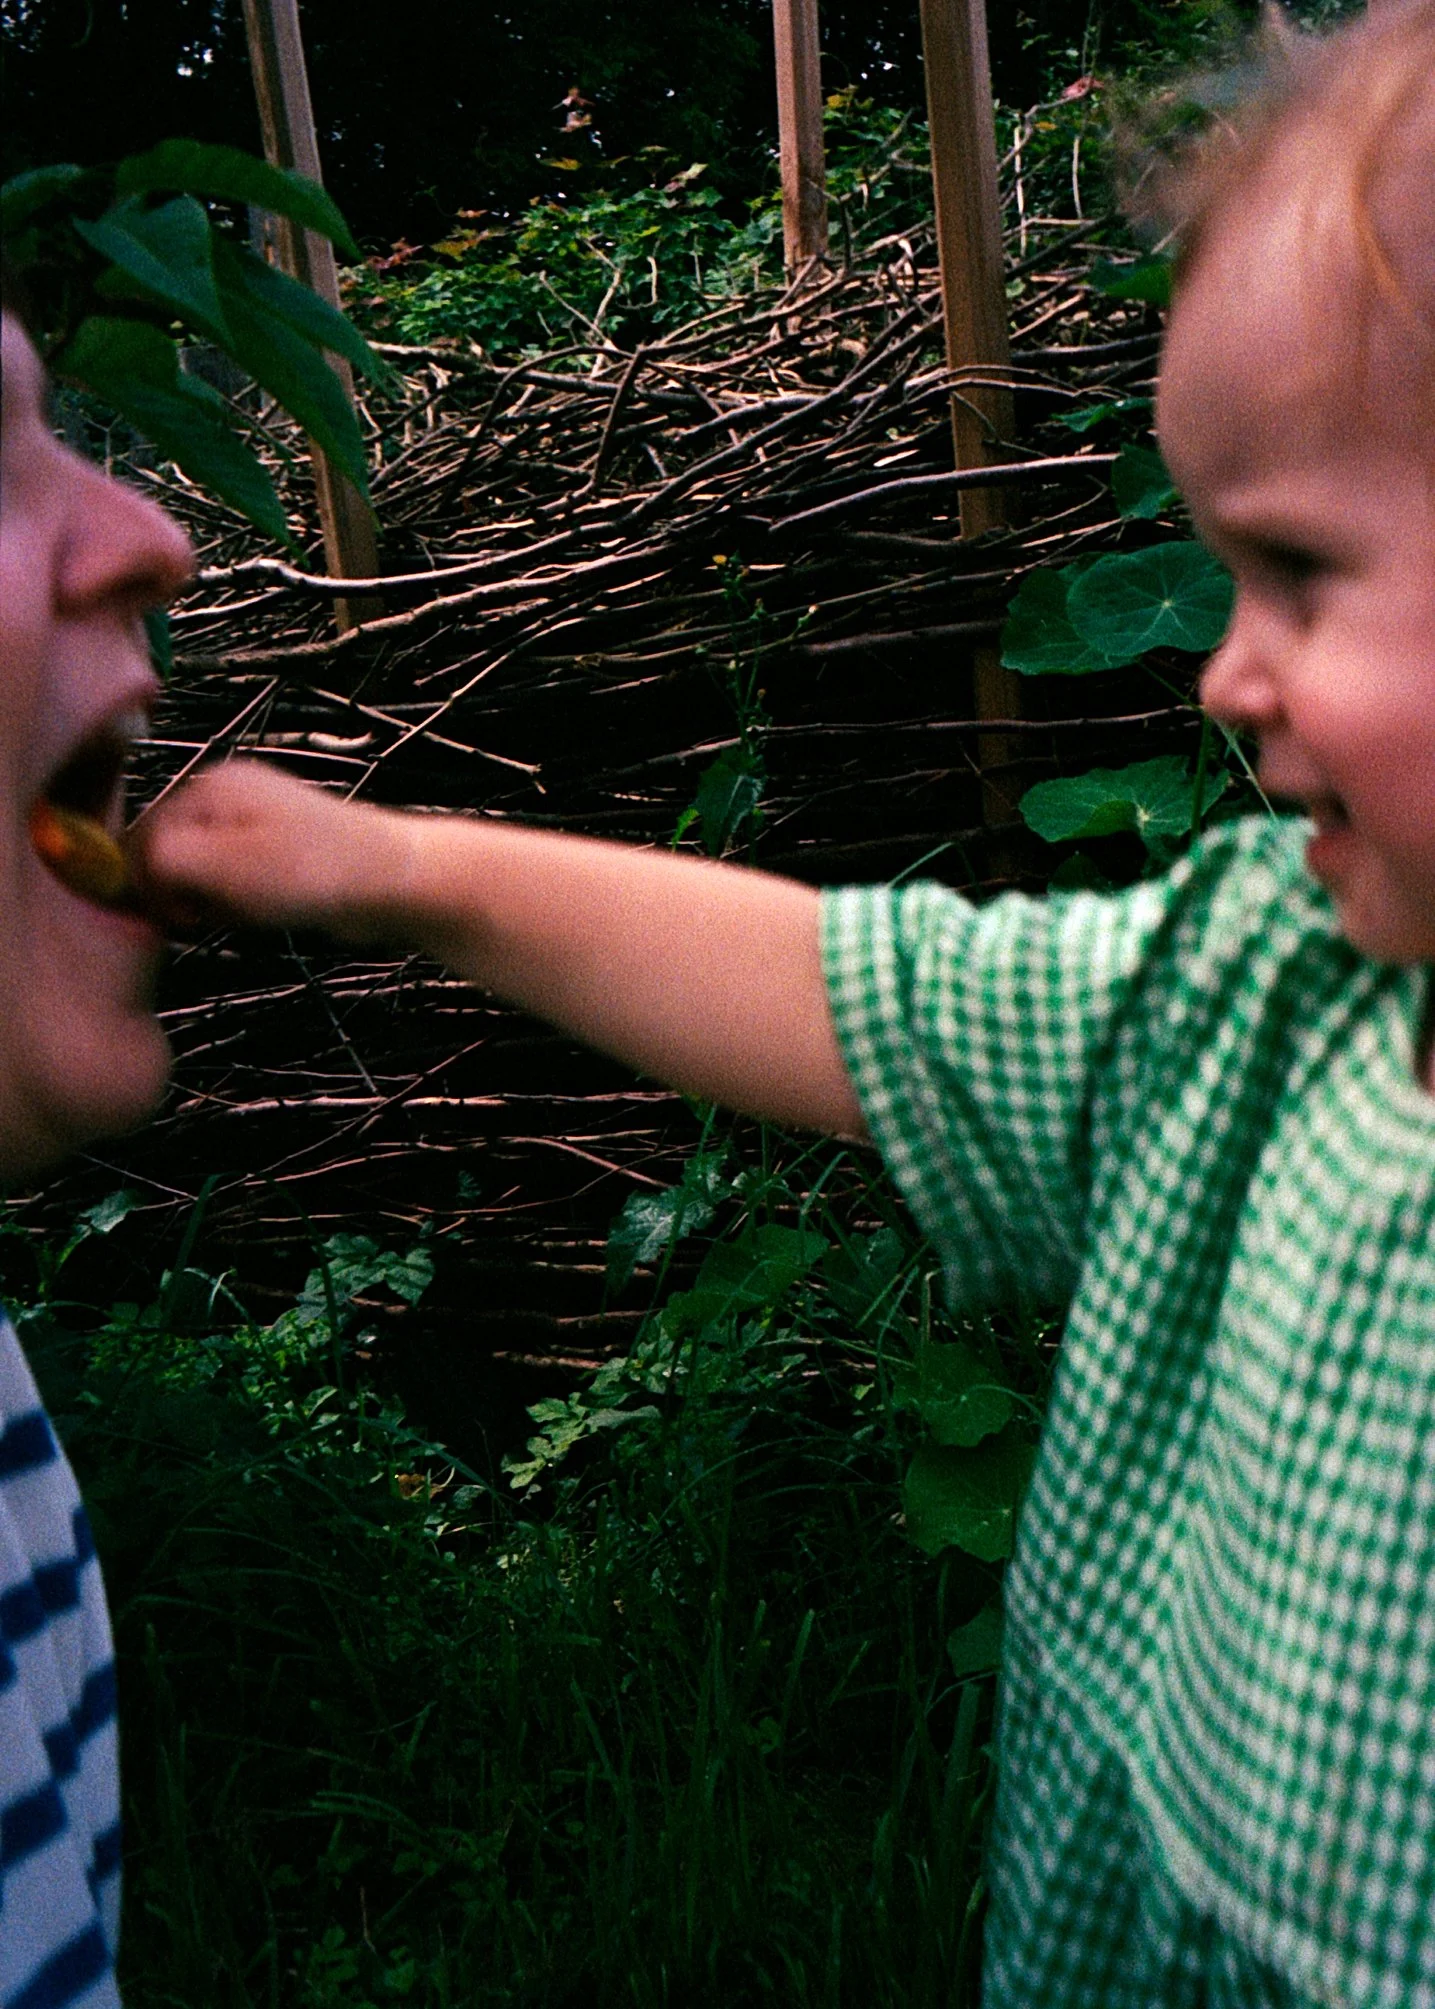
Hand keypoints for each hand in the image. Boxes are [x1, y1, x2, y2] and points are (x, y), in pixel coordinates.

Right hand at [134, 759, 414, 939]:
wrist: (399, 883)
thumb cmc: (317, 871)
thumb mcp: (224, 865)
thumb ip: (162, 861)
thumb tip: (129, 872)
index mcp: (212, 787)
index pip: (142, 834)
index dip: (146, 881)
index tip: (175, 914)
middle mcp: (230, 797)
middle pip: (168, 853)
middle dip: (182, 892)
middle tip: (214, 915)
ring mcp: (256, 824)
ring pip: (200, 875)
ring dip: (211, 903)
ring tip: (247, 912)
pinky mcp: (278, 856)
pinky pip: (233, 886)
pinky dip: (238, 906)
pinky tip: (263, 915)